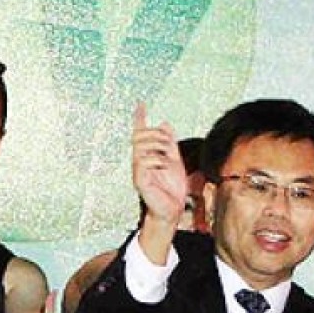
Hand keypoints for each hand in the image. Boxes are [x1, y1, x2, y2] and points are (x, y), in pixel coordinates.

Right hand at [132, 103, 186, 225]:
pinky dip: (157, 160)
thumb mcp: (175, 160)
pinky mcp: (139, 179)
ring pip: (141, 147)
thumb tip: (165, 124)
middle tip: (168, 144)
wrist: (172, 209)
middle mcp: (139, 161)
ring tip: (168, 158)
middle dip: (155, 134)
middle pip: (139, 136)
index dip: (140, 117)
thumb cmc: (172, 188)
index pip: (140, 132)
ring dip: (158, 147)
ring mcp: (137, 170)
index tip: (141, 104)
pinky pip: (143, 162)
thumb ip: (170, 143)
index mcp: (146, 155)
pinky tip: (163, 167)